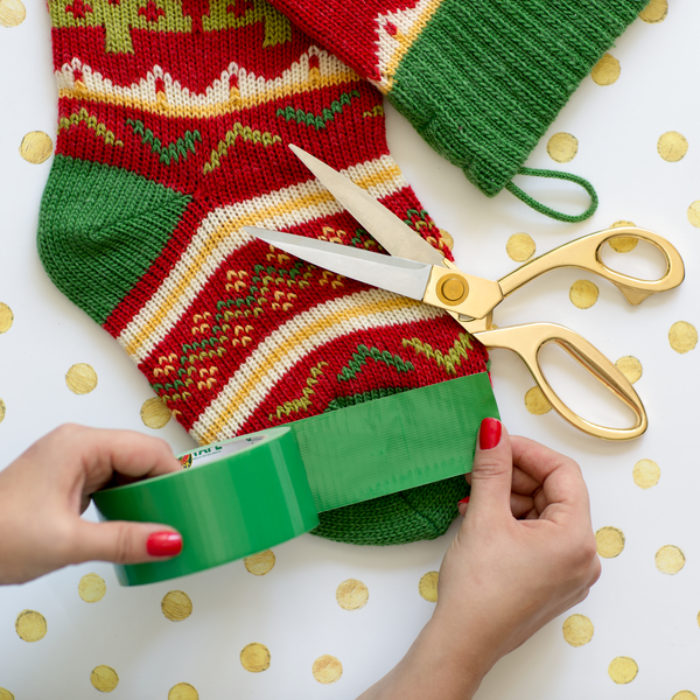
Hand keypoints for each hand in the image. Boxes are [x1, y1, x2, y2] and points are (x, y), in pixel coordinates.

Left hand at [0, 424, 182, 583]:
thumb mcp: (68, 542)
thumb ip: (124, 540)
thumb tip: (170, 541)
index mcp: (81, 444)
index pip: (148, 451)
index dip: (174, 477)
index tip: (191, 505)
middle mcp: (79, 444)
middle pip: (141, 457)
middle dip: (162, 487)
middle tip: (179, 518)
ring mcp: (73, 459)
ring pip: (129, 470)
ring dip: (145, 495)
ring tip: (160, 524)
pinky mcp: (69, 477)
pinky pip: (112, 481)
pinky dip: (127, 500)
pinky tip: (134, 522)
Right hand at [359, 419, 599, 698]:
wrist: (462, 642)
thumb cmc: (478, 586)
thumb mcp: (484, 517)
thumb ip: (492, 468)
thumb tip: (493, 429)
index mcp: (577, 539)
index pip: (563, 473)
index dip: (529, 451)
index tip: (497, 441)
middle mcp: (582, 556)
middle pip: (554, 493)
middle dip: (515, 475)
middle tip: (480, 466)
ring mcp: (567, 572)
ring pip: (542, 513)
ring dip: (508, 496)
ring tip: (473, 493)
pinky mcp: (549, 581)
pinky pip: (537, 535)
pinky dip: (510, 519)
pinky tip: (480, 514)